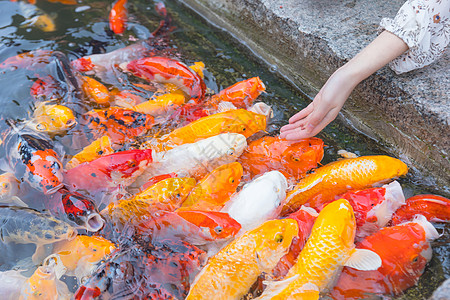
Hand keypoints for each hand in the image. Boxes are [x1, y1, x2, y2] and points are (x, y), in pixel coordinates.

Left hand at [279, 30, 407, 140]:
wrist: (346, 76)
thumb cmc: (339, 88)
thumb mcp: (326, 102)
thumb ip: (317, 116)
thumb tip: (309, 128)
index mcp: (326, 118)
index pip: (310, 131)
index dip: (298, 136)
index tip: (287, 138)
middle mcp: (323, 116)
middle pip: (306, 128)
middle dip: (293, 132)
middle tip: (281, 135)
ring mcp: (320, 109)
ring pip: (305, 121)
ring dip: (294, 126)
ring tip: (283, 129)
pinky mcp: (318, 102)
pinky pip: (306, 112)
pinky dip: (299, 116)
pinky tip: (291, 120)